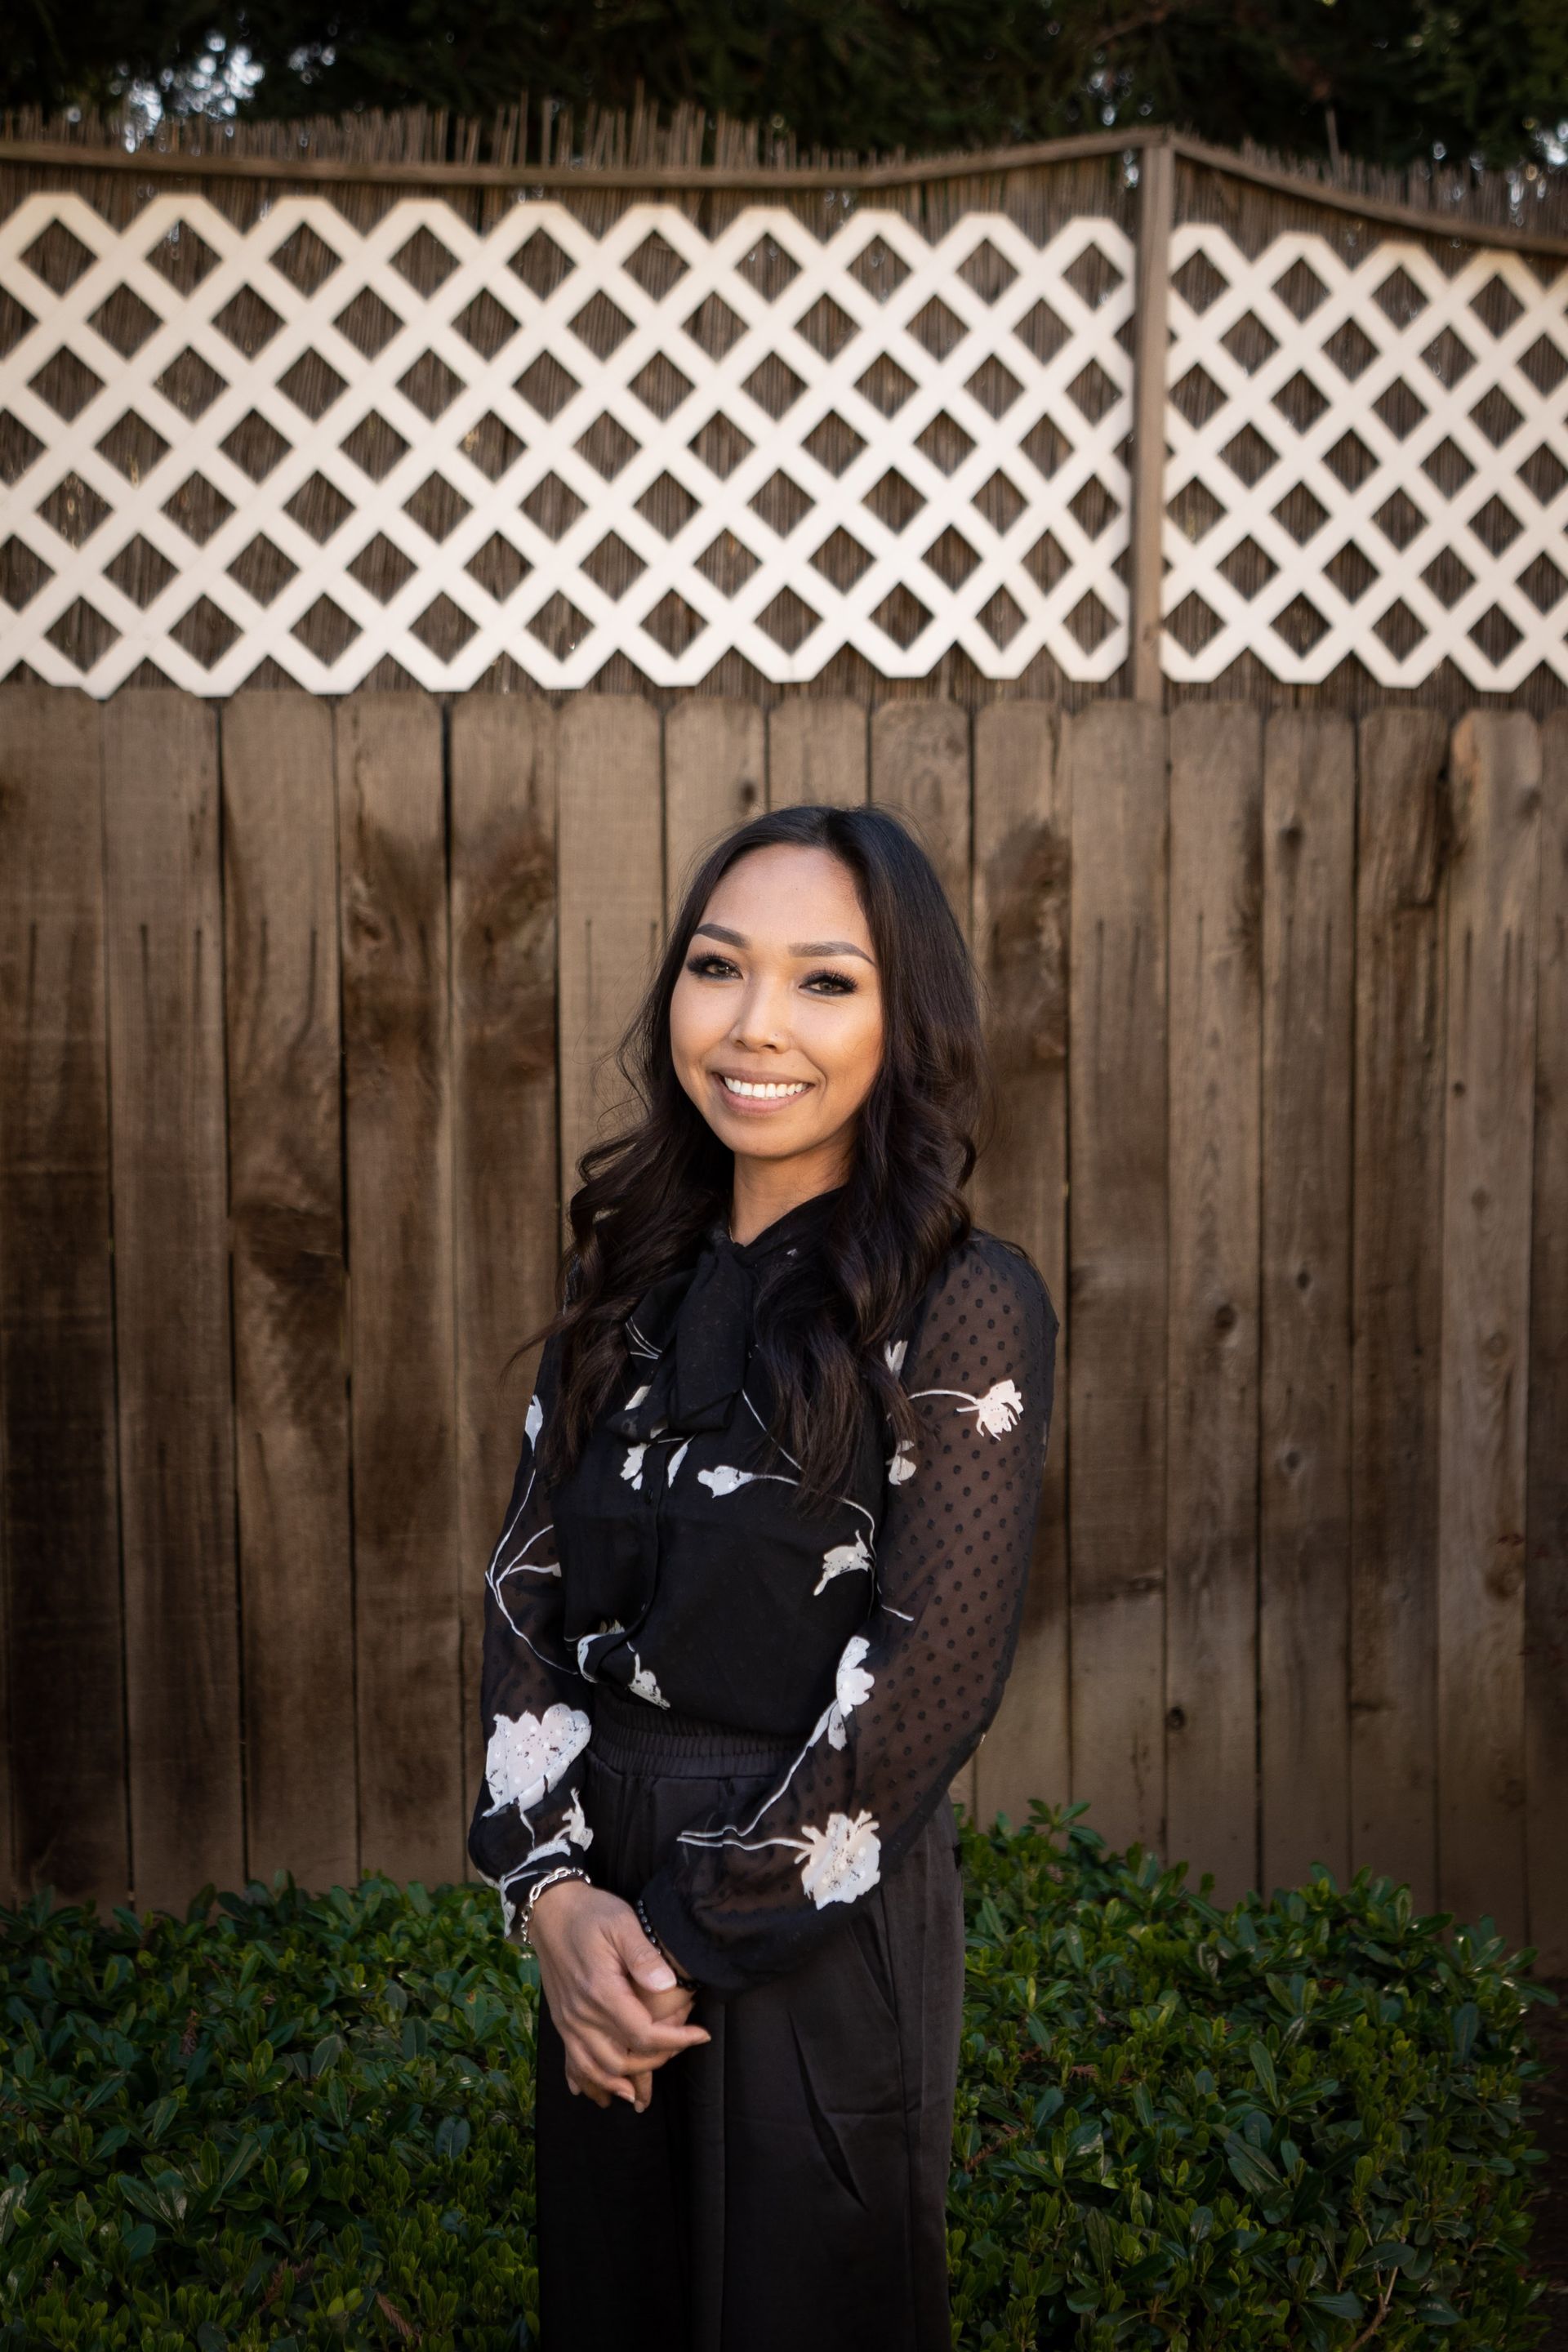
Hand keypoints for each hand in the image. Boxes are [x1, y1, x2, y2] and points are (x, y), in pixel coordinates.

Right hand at [528, 1880, 708, 2110]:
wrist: (550, 1909)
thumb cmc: (591, 1913)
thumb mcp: (622, 1923)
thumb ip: (643, 1955)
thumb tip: (668, 1984)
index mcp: (601, 1992)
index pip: (644, 2034)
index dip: (677, 2040)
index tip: (702, 2035)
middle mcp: (581, 2014)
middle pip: (621, 2060)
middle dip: (655, 2062)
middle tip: (681, 2047)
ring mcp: (568, 2021)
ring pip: (594, 2069)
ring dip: (620, 2082)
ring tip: (644, 2089)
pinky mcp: (561, 2020)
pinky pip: (572, 2062)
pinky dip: (587, 2081)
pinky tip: (600, 2092)